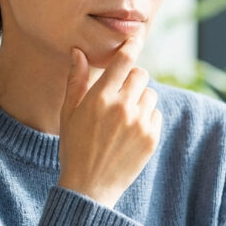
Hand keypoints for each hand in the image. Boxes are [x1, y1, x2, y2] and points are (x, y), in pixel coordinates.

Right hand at [57, 39, 162, 207]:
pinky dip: (146, 119)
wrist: (89, 188)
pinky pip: (156, 115)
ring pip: (150, 95)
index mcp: (100, 98)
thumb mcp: (68, 113)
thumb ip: (75, 81)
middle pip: (141, 74)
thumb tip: (78, 51)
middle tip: (120, 93)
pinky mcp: (152, 138)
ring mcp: (140, 123)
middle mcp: (122, 107)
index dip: (131, 45)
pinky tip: (130, 133)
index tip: (136, 37)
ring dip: (140, 100)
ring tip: (123, 118)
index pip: (124, 61)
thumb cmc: (74, 148)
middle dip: (132, 79)